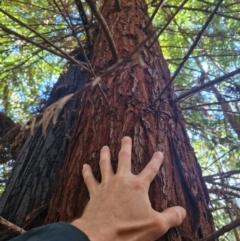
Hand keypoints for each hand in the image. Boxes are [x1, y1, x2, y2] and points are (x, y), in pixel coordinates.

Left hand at [71, 136, 185, 240]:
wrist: (100, 235)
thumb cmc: (128, 230)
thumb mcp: (156, 225)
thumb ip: (171, 217)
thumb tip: (182, 211)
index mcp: (137, 186)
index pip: (151, 170)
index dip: (156, 160)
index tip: (159, 152)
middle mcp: (122, 180)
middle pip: (124, 159)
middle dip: (126, 147)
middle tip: (125, 137)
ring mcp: (107, 184)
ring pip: (105, 164)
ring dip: (105, 155)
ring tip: (105, 147)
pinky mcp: (95, 192)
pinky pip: (89, 179)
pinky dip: (87, 172)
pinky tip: (84, 166)